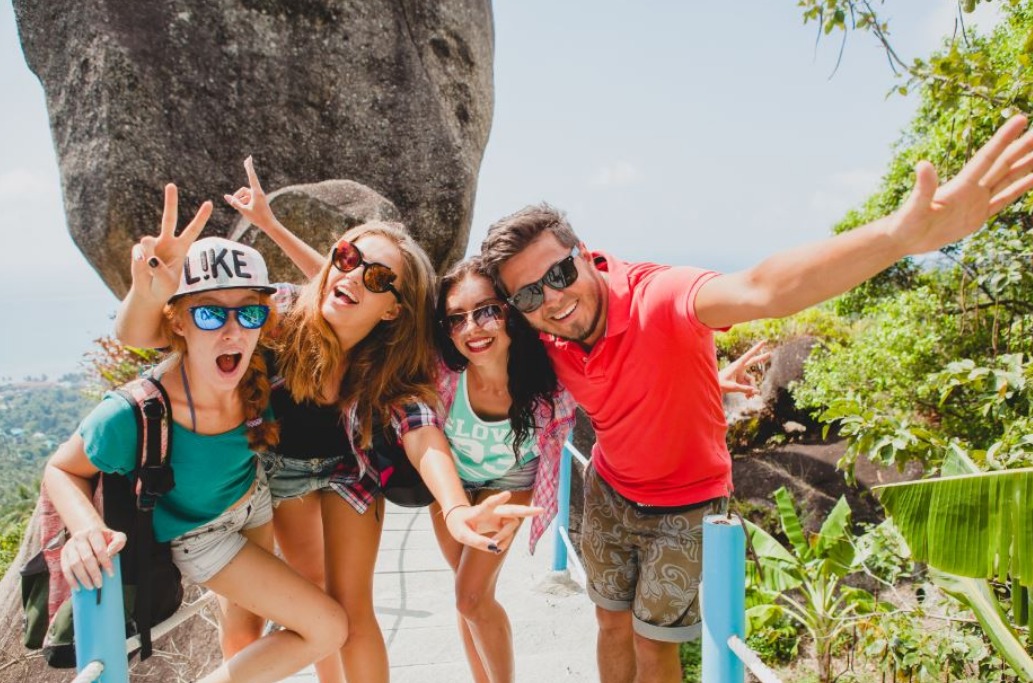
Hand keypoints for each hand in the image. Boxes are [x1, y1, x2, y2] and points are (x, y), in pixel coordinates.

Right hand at [60, 526, 126, 590]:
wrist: (89, 534)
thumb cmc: (104, 538)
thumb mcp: (116, 536)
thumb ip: (118, 542)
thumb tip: (111, 553)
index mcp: (93, 532)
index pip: (100, 549)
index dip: (106, 563)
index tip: (111, 574)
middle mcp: (79, 538)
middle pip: (86, 558)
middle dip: (94, 573)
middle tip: (99, 584)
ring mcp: (70, 546)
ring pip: (74, 564)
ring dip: (82, 578)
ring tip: (91, 587)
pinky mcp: (64, 554)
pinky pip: (65, 569)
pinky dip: (71, 580)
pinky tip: (78, 587)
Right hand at [130, 183, 211, 302]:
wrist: (149, 293)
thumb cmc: (164, 287)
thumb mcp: (167, 281)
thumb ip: (160, 269)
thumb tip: (148, 254)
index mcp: (181, 247)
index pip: (193, 230)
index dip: (201, 218)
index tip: (209, 203)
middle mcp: (167, 242)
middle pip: (169, 219)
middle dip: (170, 202)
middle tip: (171, 185)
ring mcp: (152, 245)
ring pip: (148, 241)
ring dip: (149, 255)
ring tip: (152, 269)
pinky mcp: (139, 250)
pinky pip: (138, 251)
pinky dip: (140, 260)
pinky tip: (143, 267)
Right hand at [224, 156, 277, 232]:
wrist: (270, 225)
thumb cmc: (258, 218)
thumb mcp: (244, 210)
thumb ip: (234, 203)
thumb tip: (226, 196)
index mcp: (256, 192)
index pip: (251, 176)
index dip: (249, 167)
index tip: (248, 158)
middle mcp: (258, 192)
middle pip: (243, 190)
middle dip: (237, 196)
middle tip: (233, 203)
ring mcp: (258, 196)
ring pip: (245, 195)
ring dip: (240, 201)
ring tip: (242, 210)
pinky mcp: (258, 200)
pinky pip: (248, 199)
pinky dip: (244, 203)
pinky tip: (245, 211)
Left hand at [444, 491, 542, 553]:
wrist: (458, 519)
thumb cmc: (458, 525)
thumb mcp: (462, 536)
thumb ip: (477, 542)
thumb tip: (494, 548)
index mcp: (480, 511)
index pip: (489, 504)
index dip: (498, 500)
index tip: (507, 494)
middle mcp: (493, 511)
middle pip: (512, 510)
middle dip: (527, 510)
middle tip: (541, 510)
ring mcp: (499, 516)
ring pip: (513, 524)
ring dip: (506, 537)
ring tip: (494, 546)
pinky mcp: (501, 522)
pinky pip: (510, 532)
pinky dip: (506, 542)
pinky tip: (497, 547)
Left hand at [719, 340, 769, 396]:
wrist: (713, 387)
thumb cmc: (720, 384)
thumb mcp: (732, 387)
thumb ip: (744, 389)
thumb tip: (756, 391)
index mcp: (737, 365)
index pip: (749, 355)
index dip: (757, 348)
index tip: (764, 342)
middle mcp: (740, 368)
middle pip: (753, 361)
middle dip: (761, 358)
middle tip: (770, 353)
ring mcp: (740, 374)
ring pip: (751, 380)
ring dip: (751, 389)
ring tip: (749, 398)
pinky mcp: (740, 379)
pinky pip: (748, 385)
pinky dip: (748, 391)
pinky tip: (748, 398)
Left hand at [895, 114, 1032, 254]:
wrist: (903, 240)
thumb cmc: (905, 224)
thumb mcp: (915, 207)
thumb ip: (923, 187)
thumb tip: (923, 164)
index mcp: (961, 185)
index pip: (988, 157)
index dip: (1004, 138)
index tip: (1020, 119)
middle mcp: (972, 190)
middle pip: (1003, 164)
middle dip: (1022, 148)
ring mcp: (976, 202)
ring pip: (1007, 179)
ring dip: (1024, 165)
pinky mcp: (978, 216)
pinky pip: (1003, 199)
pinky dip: (1019, 188)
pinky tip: (1032, 178)